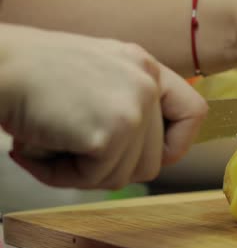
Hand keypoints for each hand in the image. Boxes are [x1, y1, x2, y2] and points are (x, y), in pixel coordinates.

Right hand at [0, 24, 207, 188]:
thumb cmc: (32, 73)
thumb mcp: (99, 74)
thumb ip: (130, 104)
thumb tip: (149, 154)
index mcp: (146, 68)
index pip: (193, 113)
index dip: (177, 144)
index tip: (150, 154)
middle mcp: (146, 84)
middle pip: (154, 160)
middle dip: (111, 167)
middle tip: (71, 153)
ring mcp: (133, 108)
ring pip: (126, 176)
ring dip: (84, 173)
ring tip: (50, 146)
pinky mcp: (111, 133)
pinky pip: (96, 179)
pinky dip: (62, 176)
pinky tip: (37, 151)